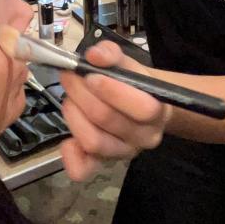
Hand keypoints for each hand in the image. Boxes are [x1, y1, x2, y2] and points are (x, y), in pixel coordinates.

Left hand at [58, 41, 170, 180]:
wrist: (142, 106)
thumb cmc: (134, 83)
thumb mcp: (127, 63)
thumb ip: (111, 53)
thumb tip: (94, 56)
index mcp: (157, 111)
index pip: (141, 107)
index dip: (112, 90)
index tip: (90, 74)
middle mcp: (144, 137)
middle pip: (108, 120)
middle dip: (81, 94)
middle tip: (69, 76)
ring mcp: (124, 153)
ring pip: (93, 142)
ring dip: (73, 115)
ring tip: (69, 98)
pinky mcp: (104, 164)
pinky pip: (84, 170)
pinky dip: (71, 156)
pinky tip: (67, 140)